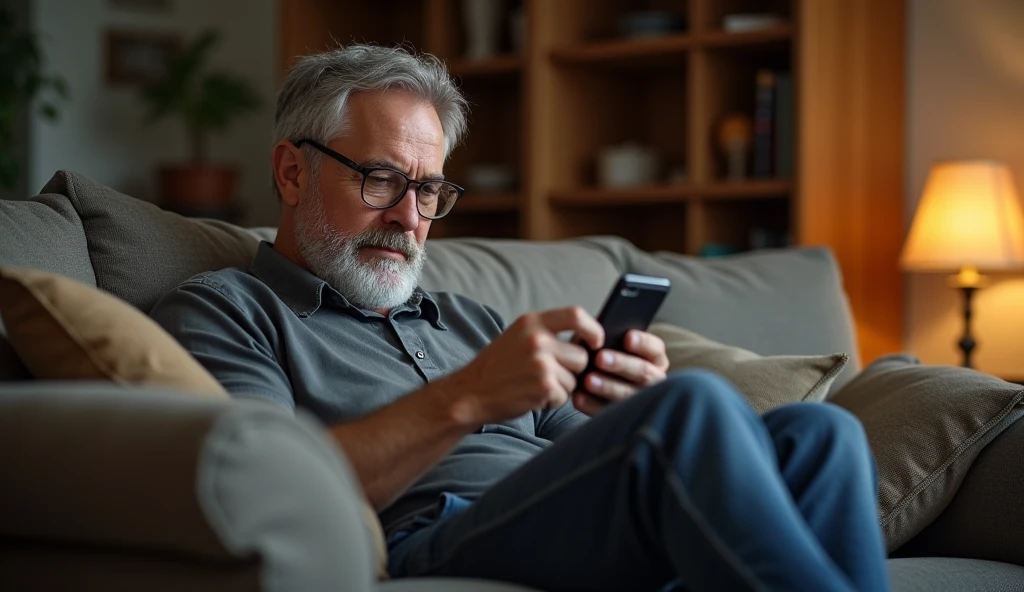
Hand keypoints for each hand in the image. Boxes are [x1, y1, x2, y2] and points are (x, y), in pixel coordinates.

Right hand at [442, 306, 603, 425]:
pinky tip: (532, 397)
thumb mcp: (518, 336)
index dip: (592, 329)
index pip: (576, 314)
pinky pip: (565, 396)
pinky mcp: (544, 385)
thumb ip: (547, 333)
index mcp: (532, 322)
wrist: (471, 393)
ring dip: (561, 387)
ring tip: (535, 385)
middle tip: (548, 375)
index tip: (595, 342)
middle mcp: (538, 339)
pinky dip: (552, 401)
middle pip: (581, 355)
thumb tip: (585, 338)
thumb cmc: (497, 367)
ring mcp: (541, 362)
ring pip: (575, 379)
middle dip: (572, 370)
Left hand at [574, 329, 668, 415]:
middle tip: (600, 358)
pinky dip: (592, 404)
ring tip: (589, 380)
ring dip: (608, 386)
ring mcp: (640, 400)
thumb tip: (595, 337)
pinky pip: (609, 411)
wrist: (595, 381)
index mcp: (654, 359)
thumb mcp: (606, 344)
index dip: (643, 343)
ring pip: (628, 394)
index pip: (655, 349)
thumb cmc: (603, 355)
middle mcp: (653, 380)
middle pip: (643, 372)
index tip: (627, 338)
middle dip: (621, 364)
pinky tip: (579, 397)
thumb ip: (605, 338)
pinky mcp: (622, 416)